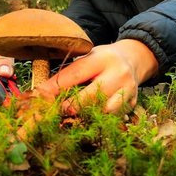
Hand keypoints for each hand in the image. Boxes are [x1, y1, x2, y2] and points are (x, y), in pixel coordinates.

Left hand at [33, 39, 158, 113]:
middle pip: (92, 95)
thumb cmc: (103, 60)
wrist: (133, 60)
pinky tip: (93, 115)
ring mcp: (128, 89)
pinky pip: (114, 116)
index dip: (57, 86)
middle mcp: (118, 73)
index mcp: (103, 58)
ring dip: (88, 114)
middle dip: (72, 105)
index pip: (76, 74)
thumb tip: (46, 92)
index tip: (41, 95)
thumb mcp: (89, 57)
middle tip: (60, 110)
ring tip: (77, 114)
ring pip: (105, 110)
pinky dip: (101, 118)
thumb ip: (72, 72)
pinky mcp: (133, 102)